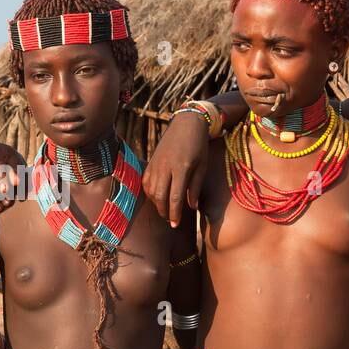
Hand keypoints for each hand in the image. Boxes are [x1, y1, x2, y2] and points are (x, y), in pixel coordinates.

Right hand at [142, 112, 210, 227]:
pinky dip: (150, 193)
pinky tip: (157, 197)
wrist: (186, 124)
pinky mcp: (150, 161)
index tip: (176, 225)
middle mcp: (166, 167)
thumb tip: (192, 207)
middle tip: (170, 220)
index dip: (175, 213)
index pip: (175, 197)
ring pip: (151, 191)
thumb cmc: (198, 145)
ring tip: (165, 210)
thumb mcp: (202, 166)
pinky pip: (146, 182)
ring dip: (156, 204)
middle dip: (164, 211)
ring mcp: (156, 164)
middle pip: (160, 197)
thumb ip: (195, 187)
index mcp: (182, 168)